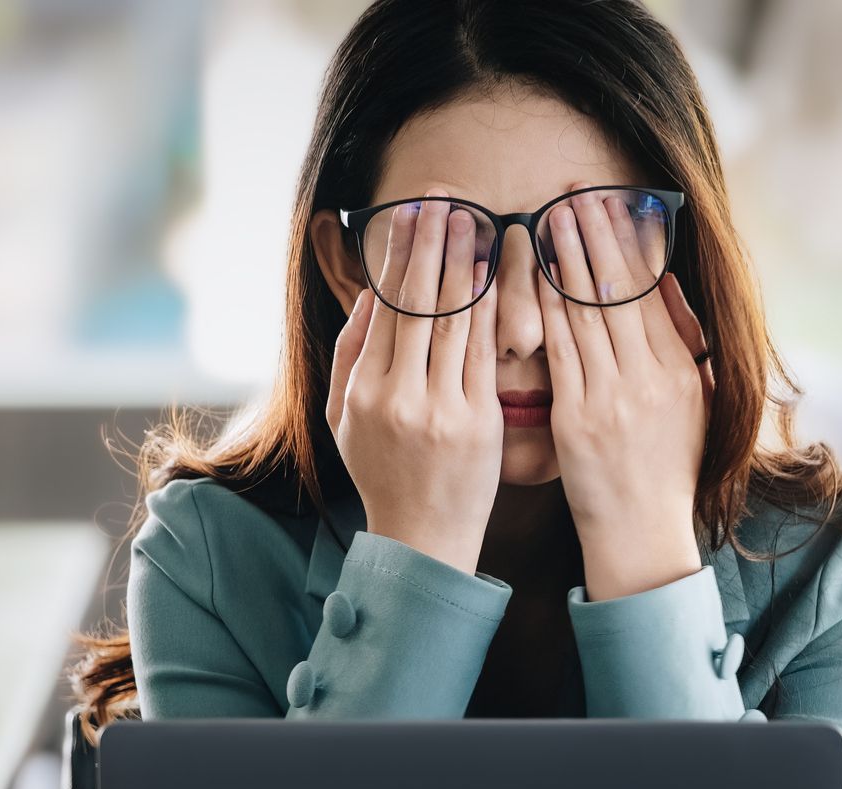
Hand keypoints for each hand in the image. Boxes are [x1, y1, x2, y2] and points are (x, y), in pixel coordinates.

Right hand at [326, 188, 503, 575]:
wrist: (422, 538)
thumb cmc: (384, 474)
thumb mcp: (344, 419)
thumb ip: (351, 355)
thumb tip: (369, 296)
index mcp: (363, 390)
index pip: (386, 306)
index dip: (401, 254)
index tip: (413, 212)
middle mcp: (398, 396)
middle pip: (418, 302)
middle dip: (433, 242)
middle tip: (445, 196)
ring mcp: (440, 409)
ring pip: (454, 321)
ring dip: (465, 264)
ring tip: (474, 219)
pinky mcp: (478, 423)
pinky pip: (485, 354)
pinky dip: (490, 310)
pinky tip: (496, 276)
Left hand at [537, 187, 713, 599]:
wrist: (644, 535)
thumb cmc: (665, 471)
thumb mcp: (695, 403)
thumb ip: (683, 343)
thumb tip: (669, 285)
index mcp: (680, 370)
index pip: (651, 290)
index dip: (629, 241)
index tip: (611, 202)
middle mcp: (650, 377)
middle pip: (620, 289)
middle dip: (596, 234)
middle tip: (575, 190)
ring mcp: (614, 396)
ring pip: (588, 311)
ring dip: (568, 258)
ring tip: (551, 215)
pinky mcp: (579, 418)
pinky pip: (560, 350)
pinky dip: (547, 308)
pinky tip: (532, 276)